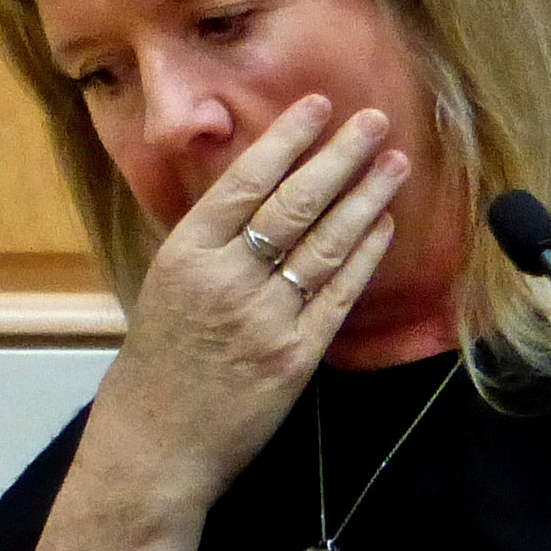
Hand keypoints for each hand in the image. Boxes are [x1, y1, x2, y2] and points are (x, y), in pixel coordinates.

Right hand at [81, 95, 408, 513]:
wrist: (156, 445)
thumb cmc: (159, 361)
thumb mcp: (167, 283)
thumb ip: (210, 238)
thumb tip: (257, 184)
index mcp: (187, 254)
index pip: (245, 181)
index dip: (287, 139)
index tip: (318, 105)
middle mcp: (227, 280)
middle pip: (295, 205)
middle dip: (341, 157)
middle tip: (375, 120)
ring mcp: (265, 319)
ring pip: (325, 245)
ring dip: (366, 199)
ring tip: (395, 164)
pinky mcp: (295, 357)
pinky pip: (338, 296)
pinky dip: (364, 256)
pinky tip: (384, 225)